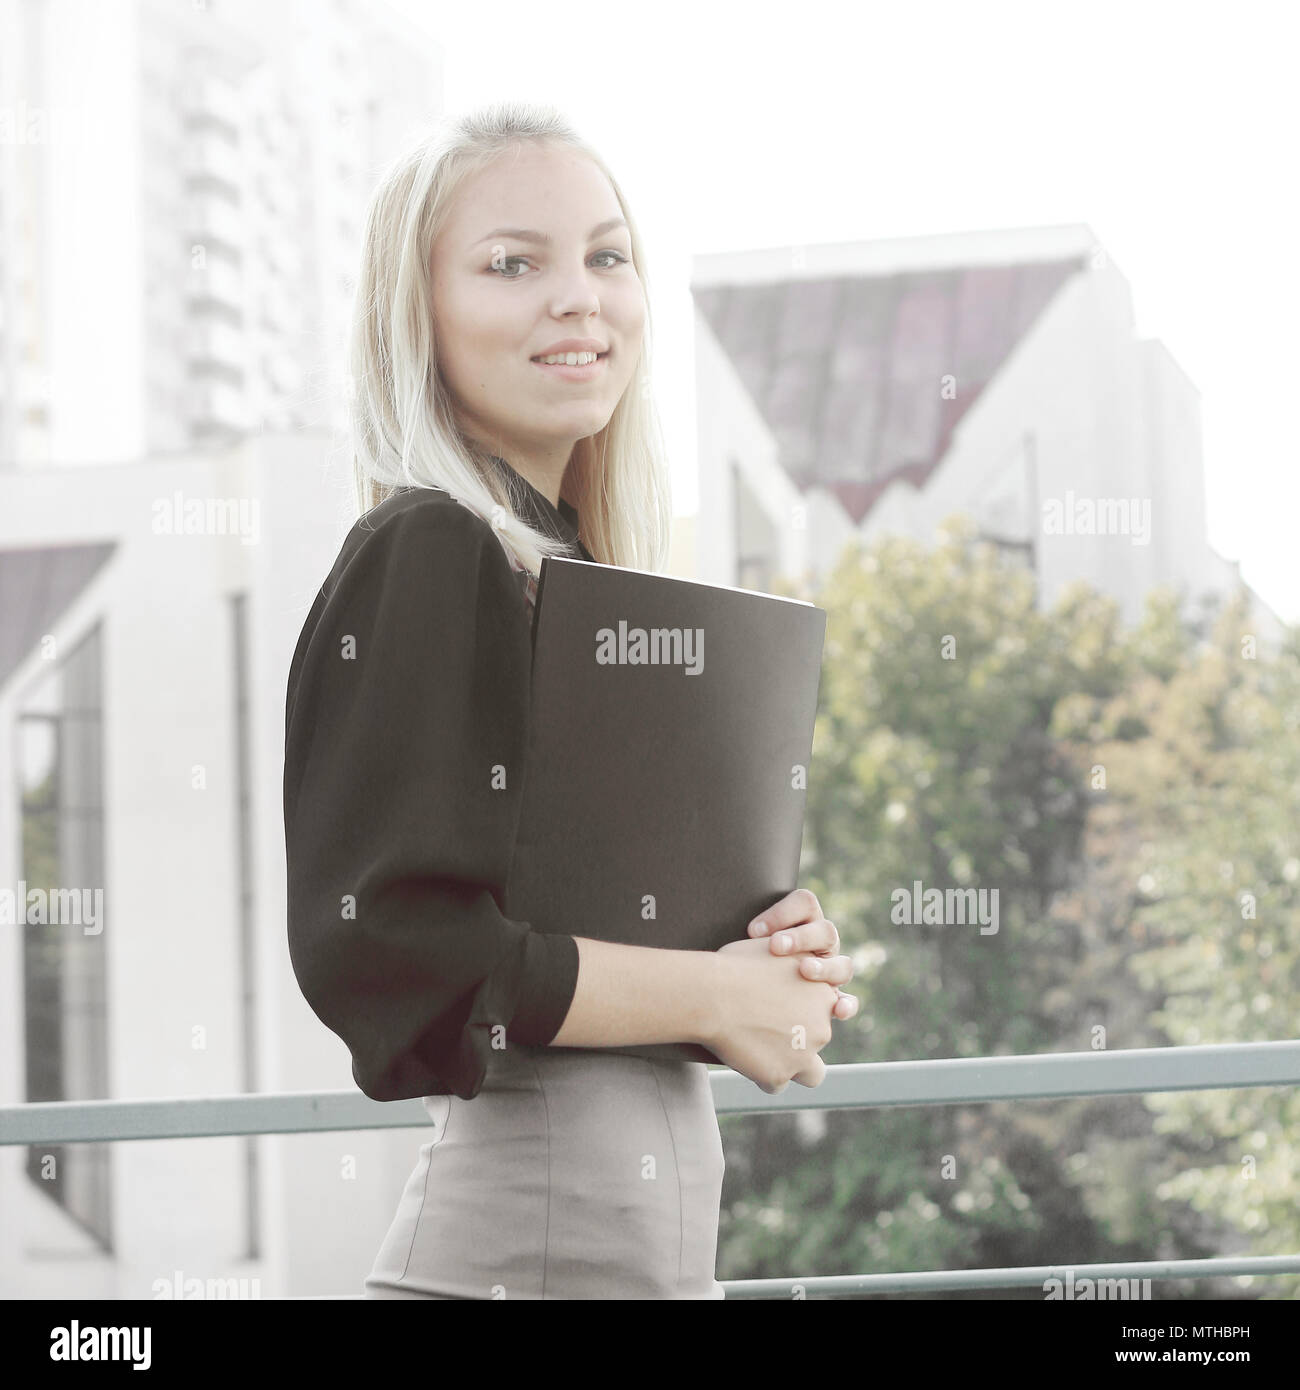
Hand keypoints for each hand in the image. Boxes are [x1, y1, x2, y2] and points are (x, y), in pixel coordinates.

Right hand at [711, 936, 836, 1091]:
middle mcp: (822, 1026)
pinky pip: (775, 1084)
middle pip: (817, 1041)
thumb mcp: (776, 950)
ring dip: (787, 1064)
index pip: (827, 1010)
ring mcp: (803, 1054)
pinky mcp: (780, 1074)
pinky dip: (762, 1075)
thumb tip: (792, 965)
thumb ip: (794, 962)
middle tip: (765, 1029)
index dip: (806, 1011)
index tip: (784, 1011)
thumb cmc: (735, 966)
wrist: (712, 994)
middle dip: (797, 1040)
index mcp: (824, 994)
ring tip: (758, 1052)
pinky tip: (744, 1060)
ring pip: (805, 1072)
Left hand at [748, 888, 860, 1022]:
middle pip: (825, 931)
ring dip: (825, 967)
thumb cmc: (739, 966)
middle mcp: (821, 943)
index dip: (782, 913)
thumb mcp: (741, 947)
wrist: (743, 998)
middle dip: (801, 937)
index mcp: (803, 920)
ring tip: (804, 971)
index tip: (752, 931)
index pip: (804, 903)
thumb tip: (742, 937)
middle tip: (776, 946)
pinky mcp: (832, 1001)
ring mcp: (830, 971)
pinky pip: (848, 1002)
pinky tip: (838, 1010)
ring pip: (842, 964)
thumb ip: (745, 938)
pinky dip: (847, 1005)